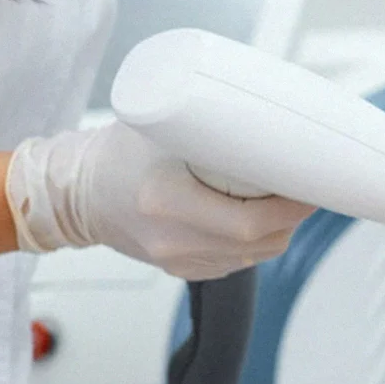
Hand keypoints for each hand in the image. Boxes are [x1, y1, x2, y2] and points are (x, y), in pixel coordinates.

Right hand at [6, 122, 314, 279]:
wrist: (75, 194)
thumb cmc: (116, 153)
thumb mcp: (157, 127)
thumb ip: (207, 125)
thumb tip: (264, 113)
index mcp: (166, 202)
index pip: (249, 222)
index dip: (290, 208)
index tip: (310, 186)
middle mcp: (173, 240)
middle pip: (259, 243)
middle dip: (292, 217)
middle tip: (306, 187)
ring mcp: (177, 262)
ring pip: (253, 257)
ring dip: (278, 230)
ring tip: (284, 198)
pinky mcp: (181, 270)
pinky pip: (236, 263)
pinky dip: (255, 242)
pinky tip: (258, 218)